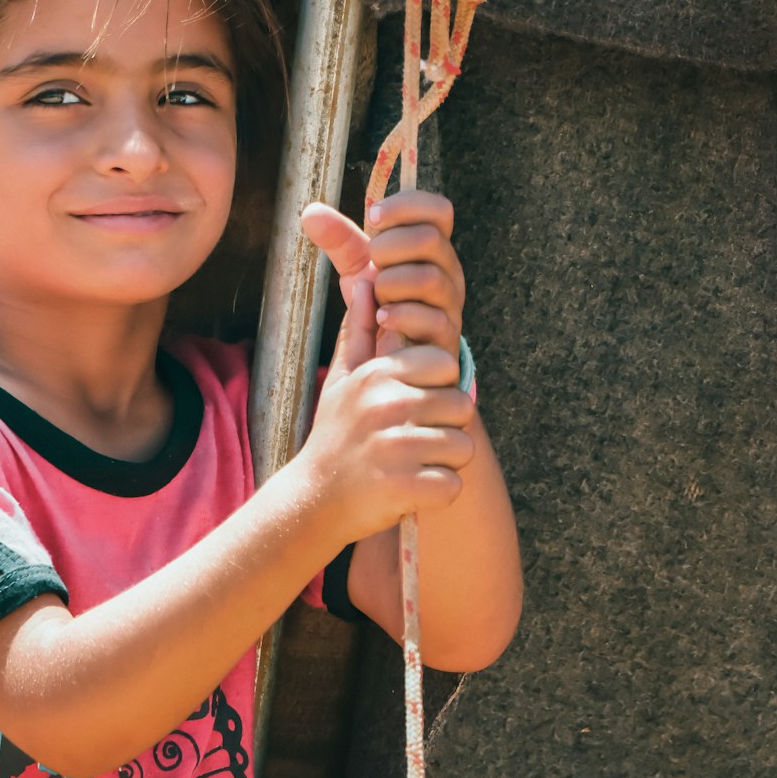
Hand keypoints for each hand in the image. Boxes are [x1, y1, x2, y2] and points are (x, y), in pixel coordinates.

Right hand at [289, 192, 475, 543]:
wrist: (314, 502)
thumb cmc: (335, 436)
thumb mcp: (343, 378)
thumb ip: (359, 329)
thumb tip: (365, 276)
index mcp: (379, 375)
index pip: (446, 364)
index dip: (437, 387)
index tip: (414, 404)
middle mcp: (387, 406)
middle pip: (461, 406)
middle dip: (446, 426)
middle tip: (414, 441)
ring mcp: (396, 448)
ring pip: (462, 447)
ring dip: (444, 461)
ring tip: (411, 465)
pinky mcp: (405, 488)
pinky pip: (453, 485)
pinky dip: (438, 492)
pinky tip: (411, 489)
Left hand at [300, 190, 465, 363]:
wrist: (392, 355)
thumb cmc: (382, 303)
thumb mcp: (358, 268)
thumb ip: (339, 240)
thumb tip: (310, 211)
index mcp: (432, 247)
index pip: (438, 209)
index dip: (406, 206)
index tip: (373, 217)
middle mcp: (448, 271)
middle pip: (430, 238)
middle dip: (388, 247)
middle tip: (371, 263)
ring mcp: (450, 305)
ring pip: (429, 278)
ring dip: (390, 283)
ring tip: (376, 297)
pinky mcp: (446, 338)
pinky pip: (431, 320)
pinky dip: (399, 316)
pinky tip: (380, 318)